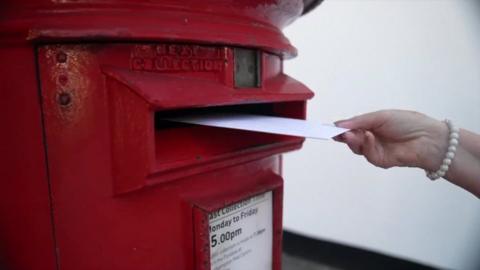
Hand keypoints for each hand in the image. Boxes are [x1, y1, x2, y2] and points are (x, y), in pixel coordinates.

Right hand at [334, 110, 448, 170]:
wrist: (428, 139)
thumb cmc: (408, 122)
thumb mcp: (380, 116)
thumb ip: (359, 121)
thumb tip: (338, 125)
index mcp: (371, 125)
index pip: (351, 128)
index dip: (340, 128)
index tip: (328, 128)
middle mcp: (371, 139)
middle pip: (350, 139)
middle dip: (343, 135)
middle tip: (337, 132)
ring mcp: (375, 150)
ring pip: (356, 148)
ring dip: (352, 141)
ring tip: (350, 134)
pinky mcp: (380, 161)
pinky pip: (367, 154)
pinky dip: (366, 146)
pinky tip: (368, 137)